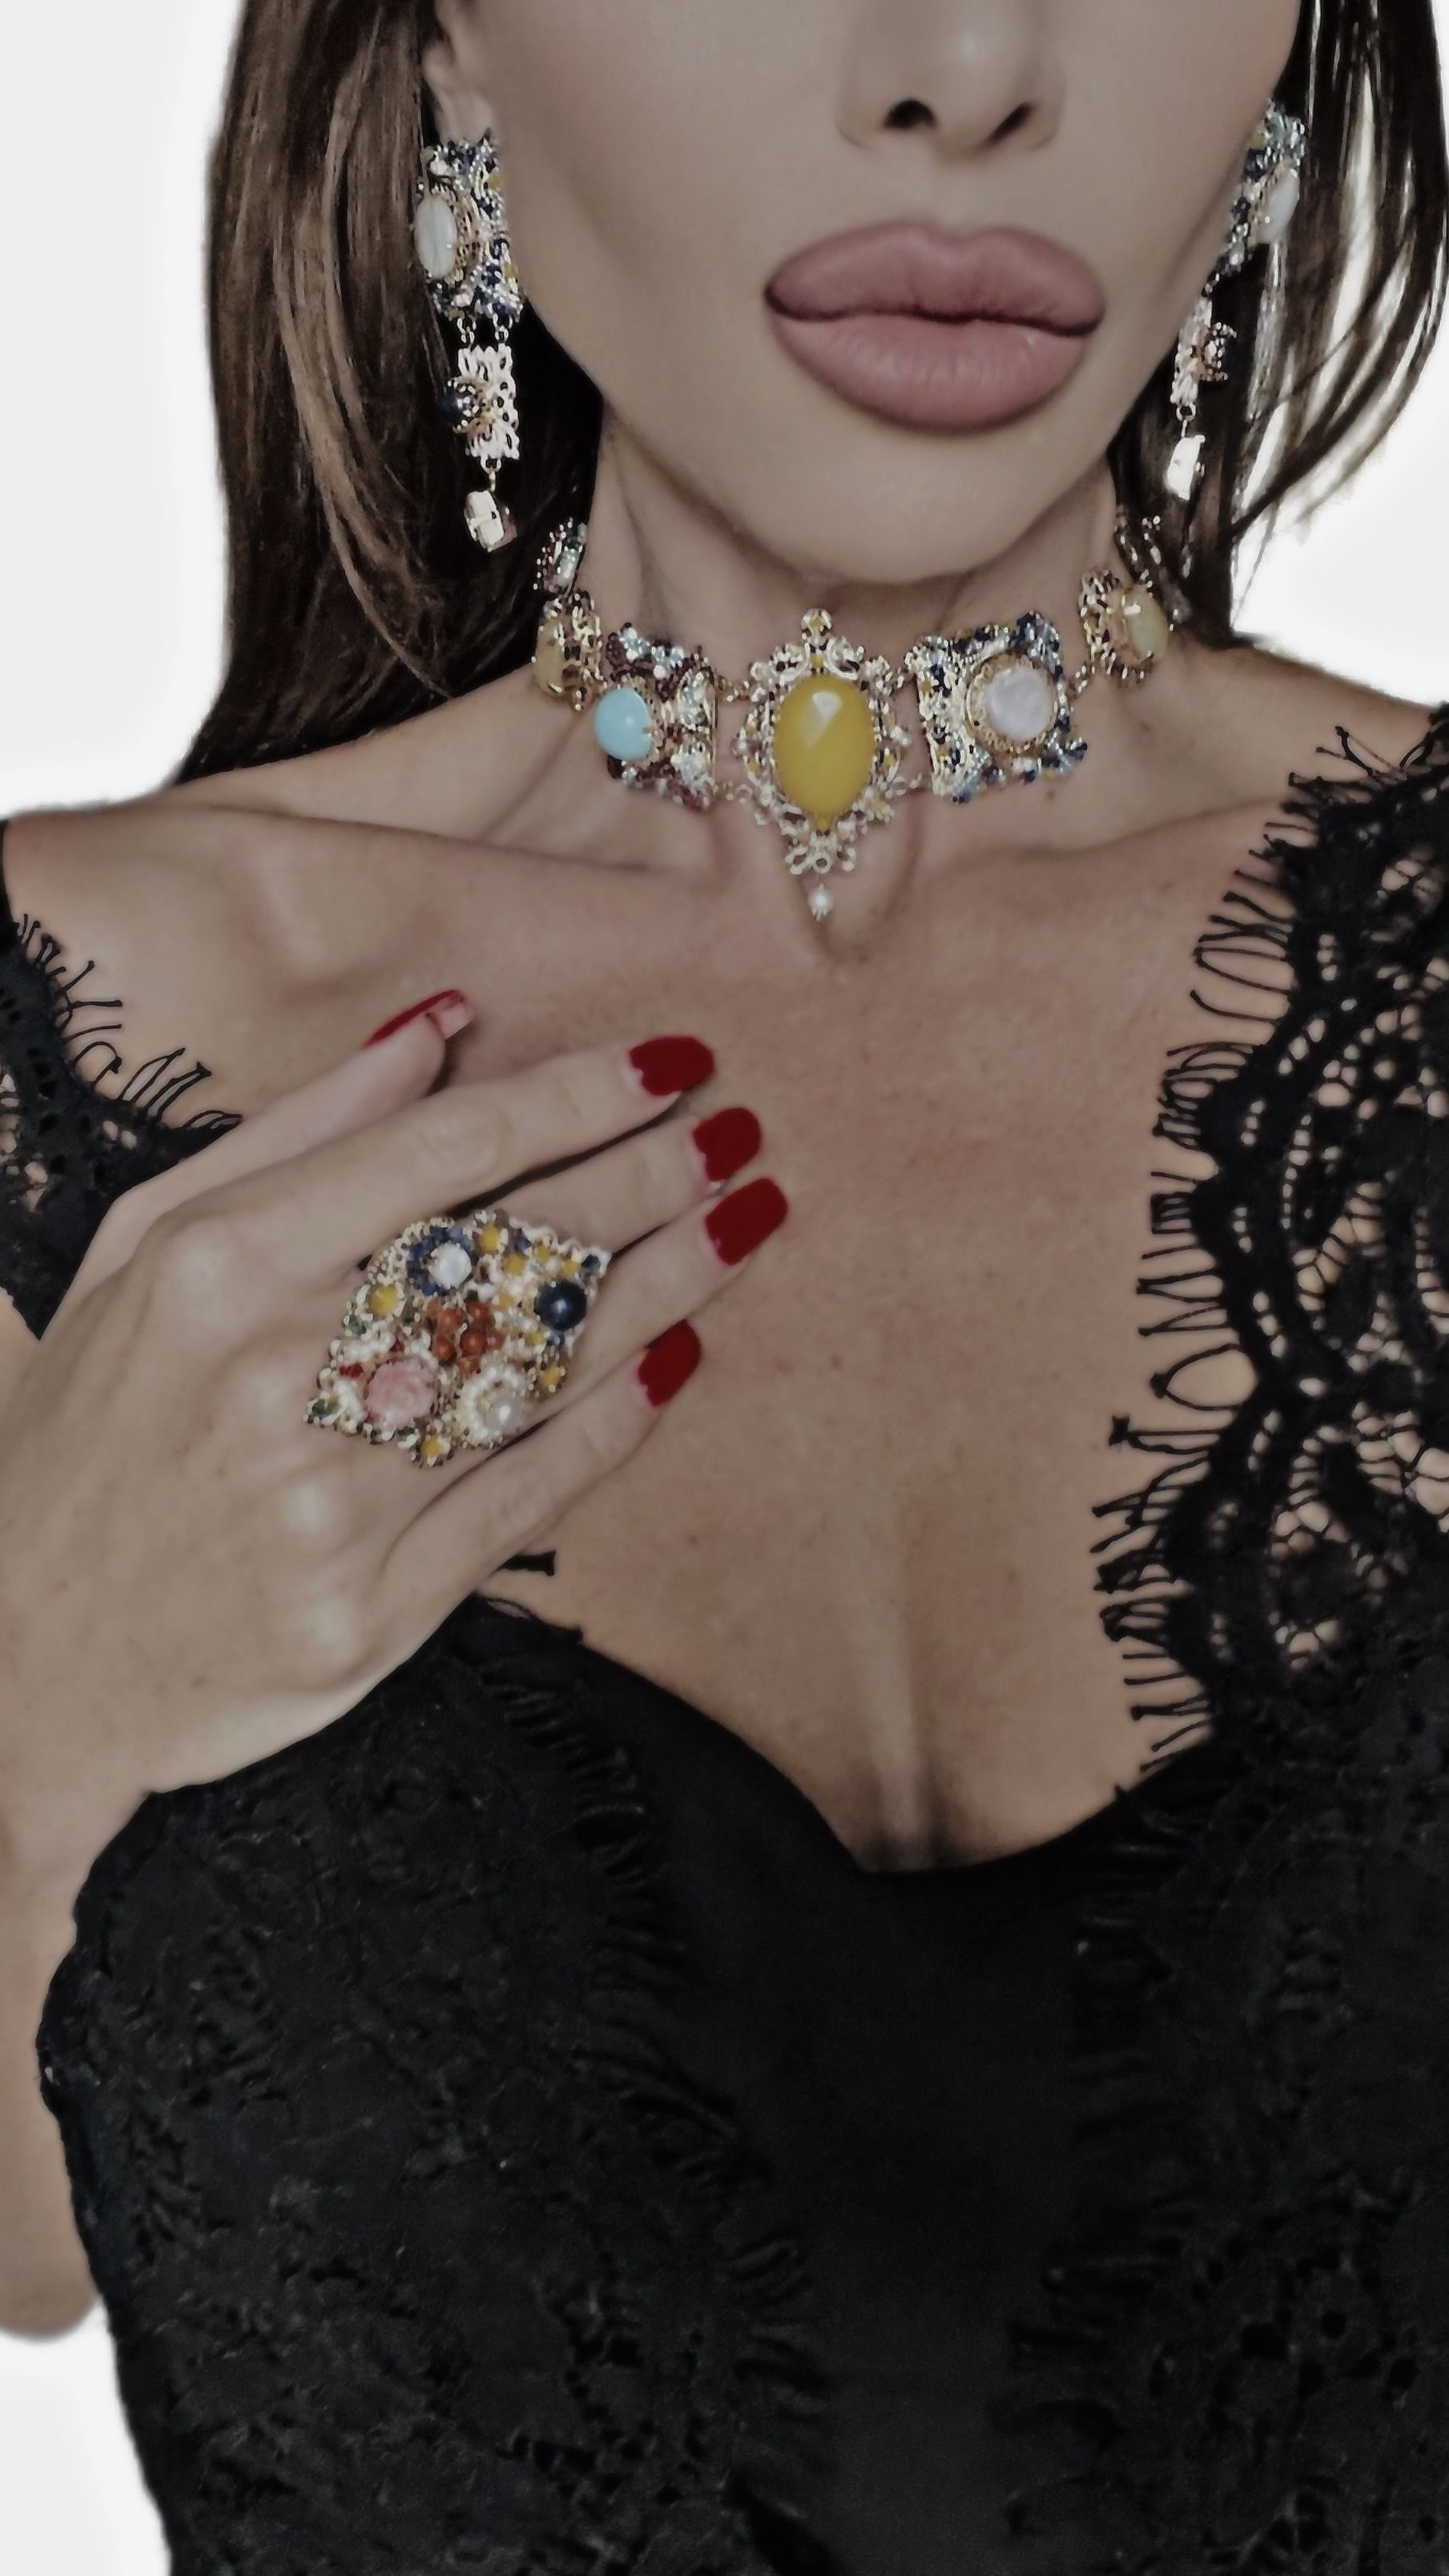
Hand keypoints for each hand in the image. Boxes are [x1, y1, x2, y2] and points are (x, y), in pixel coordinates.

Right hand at [0, 1001, 785, 1887]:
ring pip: (543, 1368)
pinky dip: (616, 1420)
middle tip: (740, 1129)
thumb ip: (298, 1131)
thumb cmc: (90, 1425)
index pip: (446, 1153)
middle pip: (514, 1251)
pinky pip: (531, 1496)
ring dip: (666, 1282)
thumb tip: (443, 1024)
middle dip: (649, 1177)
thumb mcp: (145, 1247)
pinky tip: (680, 1353)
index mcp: (218, 1265)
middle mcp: (280, 1375)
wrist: (27, 1653)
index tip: (669, 1060)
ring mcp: (332, 1505)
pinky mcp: (373, 1613)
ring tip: (748, 1219)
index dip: (579, 1097)